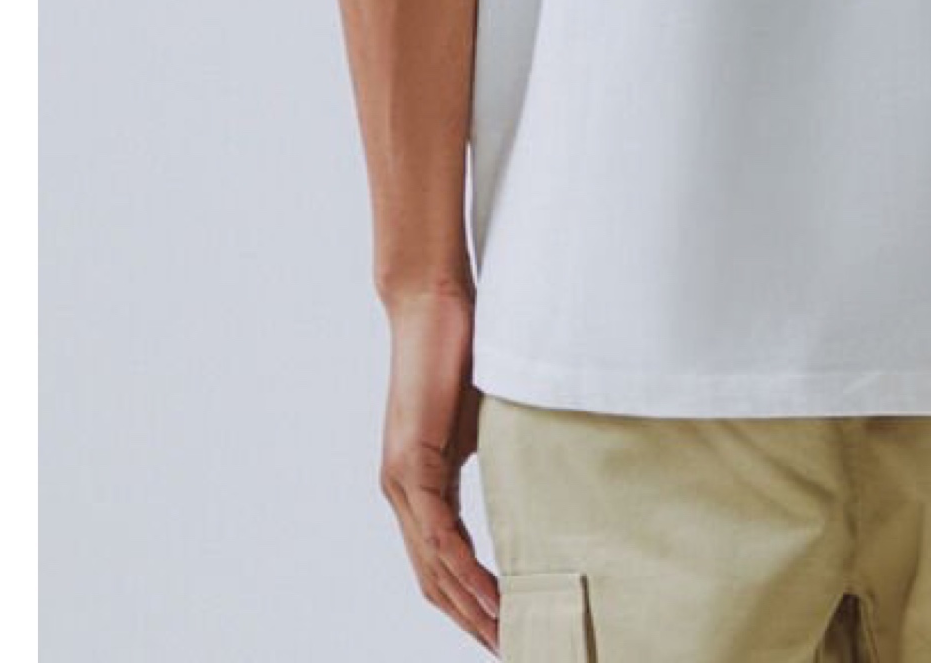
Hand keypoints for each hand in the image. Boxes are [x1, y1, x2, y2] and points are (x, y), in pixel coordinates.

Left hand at [378, 287, 500, 650]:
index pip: (442, 561)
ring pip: (434, 567)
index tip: (505, 626)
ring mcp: (401, 482)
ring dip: (471, 609)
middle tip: (509, 648)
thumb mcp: (485, 421)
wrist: (431, 302)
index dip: (471, 601)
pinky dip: (464, 572)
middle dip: (472, 620)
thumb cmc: (460, 350)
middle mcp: (402, 492)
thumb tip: (529, 488)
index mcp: (419, 484)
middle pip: (434, 579)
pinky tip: (491, 597)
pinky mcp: (410, 465)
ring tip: (505, 638)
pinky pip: (437, 536)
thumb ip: (496, 459)